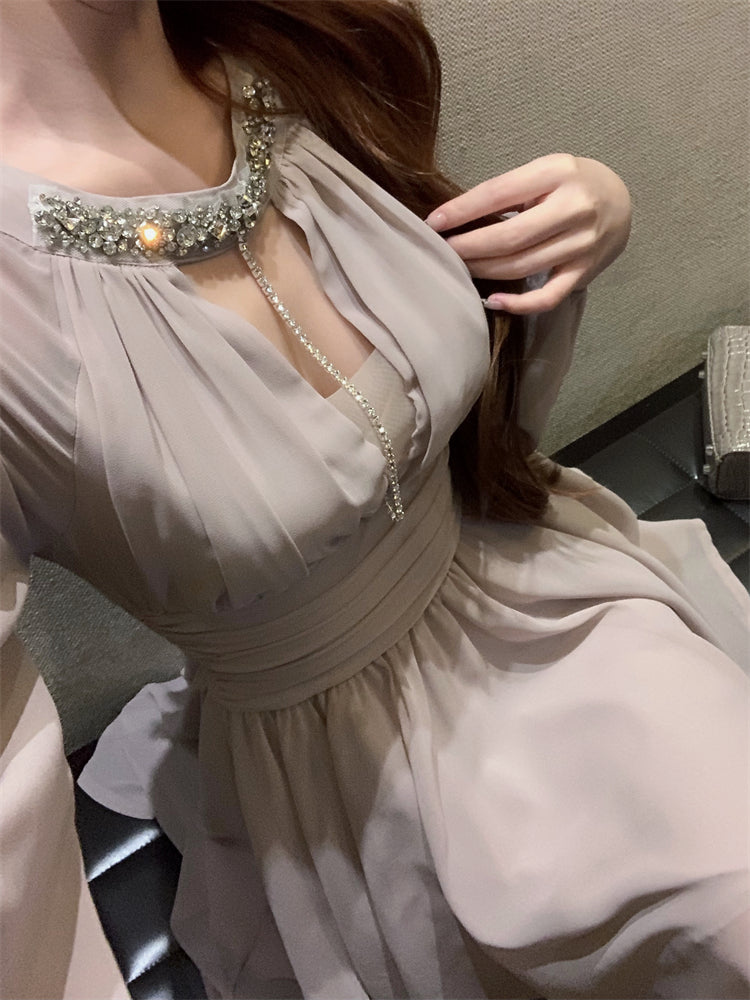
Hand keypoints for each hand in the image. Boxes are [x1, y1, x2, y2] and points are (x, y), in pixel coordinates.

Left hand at [425, 154, 631, 314]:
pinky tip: (493, 301)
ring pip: (521, 267)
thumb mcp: (544, 172)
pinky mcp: (584, 273)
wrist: (622, 202)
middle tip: (443, 251)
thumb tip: (458, 217)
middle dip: (468, 247)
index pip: (499, 194)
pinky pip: (547, 297)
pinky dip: (518, 304)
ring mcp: (581, 245)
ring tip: (460, 268)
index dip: (462, 211)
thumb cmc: (572, 184)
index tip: (434, 223)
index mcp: (557, 173)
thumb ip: (510, 191)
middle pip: (509, 237)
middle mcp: (573, 209)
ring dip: (483, 270)